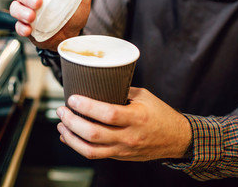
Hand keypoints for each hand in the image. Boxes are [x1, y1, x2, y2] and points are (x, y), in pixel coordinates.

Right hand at [9, 0, 91, 50]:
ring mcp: (28, 14)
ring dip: (22, 11)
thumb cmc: (73, 16)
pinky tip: (29, 30)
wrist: (71, 38)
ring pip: (15, 7)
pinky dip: (22, 28)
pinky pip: (18, 26)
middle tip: (39, 2)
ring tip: (32, 17)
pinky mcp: (27, 28)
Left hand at [56, 87, 191, 160]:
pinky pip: (95, 154)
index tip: (73, 98)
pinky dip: (78, 146)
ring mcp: (123, 149)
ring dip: (71, 137)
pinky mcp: (120, 156)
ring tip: (61, 125)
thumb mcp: (144, 96)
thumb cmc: (160, 114)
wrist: (176, 139)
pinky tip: (68, 137)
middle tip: (62, 110)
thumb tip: (97, 82)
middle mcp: (129, 136)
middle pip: (93, 134)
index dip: (87, 107)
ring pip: (90, 150)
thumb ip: (121, 90)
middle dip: (72, 122)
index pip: (108, 114)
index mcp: (137, 117)